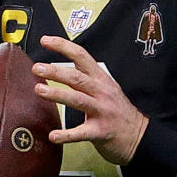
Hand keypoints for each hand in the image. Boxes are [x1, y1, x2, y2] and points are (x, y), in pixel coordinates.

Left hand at [32, 35, 146, 164]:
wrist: (140, 136)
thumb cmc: (117, 112)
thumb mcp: (106, 89)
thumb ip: (86, 80)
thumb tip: (59, 70)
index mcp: (101, 79)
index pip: (81, 56)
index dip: (63, 46)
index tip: (45, 40)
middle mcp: (102, 92)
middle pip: (77, 77)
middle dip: (56, 71)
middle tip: (36, 68)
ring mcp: (102, 111)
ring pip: (78, 99)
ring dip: (58, 94)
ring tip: (39, 90)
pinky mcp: (101, 131)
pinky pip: (81, 133)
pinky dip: (66, 135)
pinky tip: (53, 136)